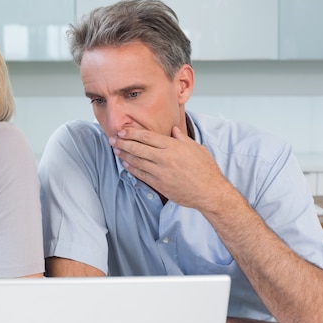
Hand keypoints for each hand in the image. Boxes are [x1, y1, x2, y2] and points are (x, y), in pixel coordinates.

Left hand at [110, 126, 231, 209]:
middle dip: (123, 142)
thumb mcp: (196, 148)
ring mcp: (160, 172)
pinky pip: (141, 175)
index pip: (147, 137)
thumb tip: (173, 130)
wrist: (209, 192)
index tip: (122, 131)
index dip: (132, 133)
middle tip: (113, 139)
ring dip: (124, 155)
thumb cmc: (206, 170)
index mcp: (173, 147)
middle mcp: (164, 158)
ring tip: (116, 150)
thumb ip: (182, 139)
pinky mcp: (159, 184)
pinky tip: (126, 163)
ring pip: (137, 161)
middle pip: (138, 148)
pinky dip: (132, 168)